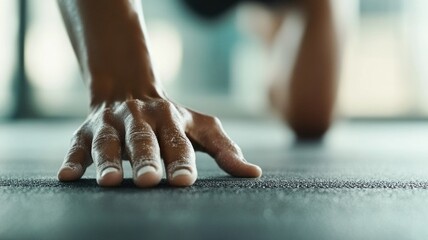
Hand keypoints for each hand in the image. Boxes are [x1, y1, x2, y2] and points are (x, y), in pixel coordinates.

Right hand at [57, 97, 261, 186]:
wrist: (129, 88)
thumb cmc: (171, 118)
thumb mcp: (200, 128)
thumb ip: (225, 150)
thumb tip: (254, 173)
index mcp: (171, 119)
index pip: (178, 143)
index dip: (181, 162)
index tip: (184, 181)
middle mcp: (140, 119)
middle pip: (143, 141)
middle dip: (146, 160)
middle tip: (149, 181)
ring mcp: (111, 123)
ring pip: (109, 142)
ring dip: (109, 160)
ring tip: (110, 181)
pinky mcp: (86, 130)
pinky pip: (77, 144)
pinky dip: (72, 158)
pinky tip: (68, 176)